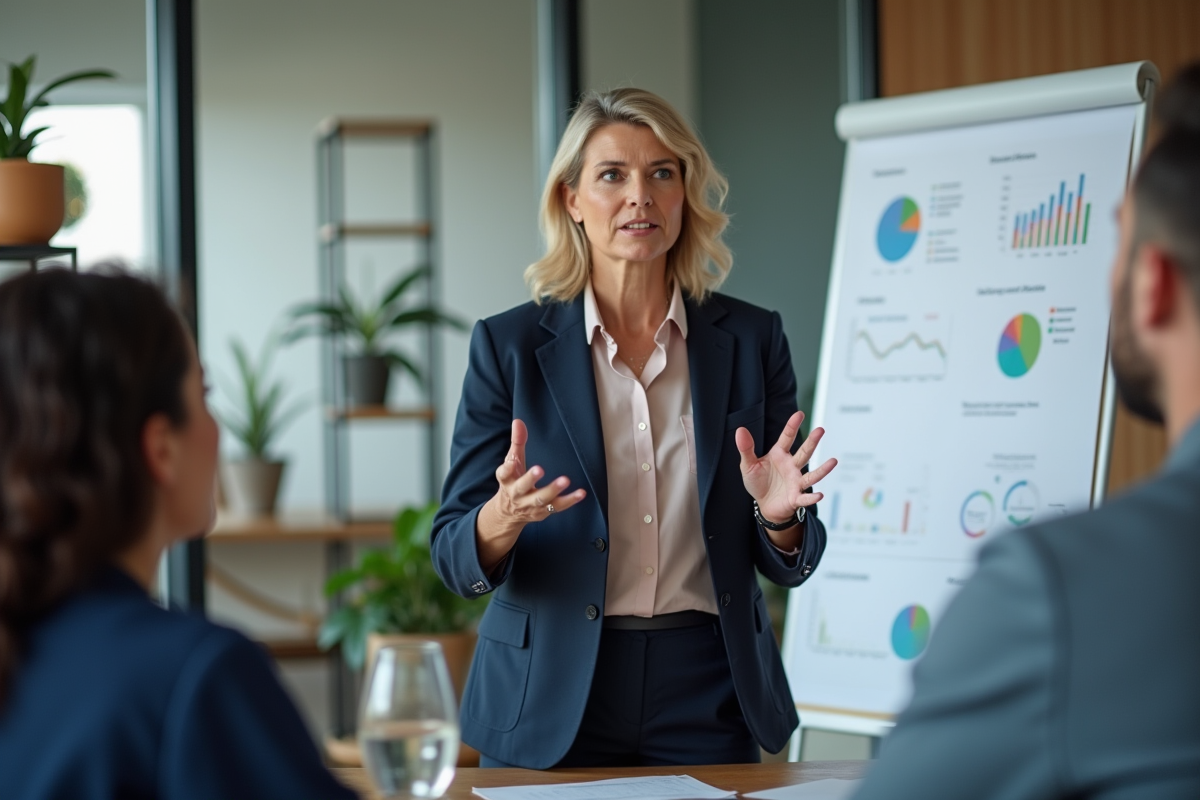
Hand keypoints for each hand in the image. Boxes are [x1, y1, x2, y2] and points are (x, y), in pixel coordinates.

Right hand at [476, 419, 586, 571]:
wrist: (509, 512)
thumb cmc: (512, 481)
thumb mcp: (512, 461)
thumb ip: (517, 441)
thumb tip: (519, 421)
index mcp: (507, 480)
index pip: (503, 474)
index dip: (506, 469)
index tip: (511, 463)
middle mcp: (516, 494)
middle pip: (522, 487)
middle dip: (530, 479)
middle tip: (540, 469)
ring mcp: (530, 505)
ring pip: (541, 499)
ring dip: (553, 490)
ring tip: (565, 480)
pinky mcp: (542, 512)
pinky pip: (557, 507)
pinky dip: (569, 500)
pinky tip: (581, 493)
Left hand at [735, 411, 836, 527]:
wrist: (764, 505)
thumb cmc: (758, 482)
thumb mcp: (748, 465)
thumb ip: (746, 448)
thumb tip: (740, 430)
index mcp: (779, 455)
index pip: (787, 438)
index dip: (792, 426)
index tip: (800, 414)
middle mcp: (791, 466)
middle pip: (804, 453)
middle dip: (812, 442)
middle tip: (821, 429)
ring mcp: (796, 481)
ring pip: (811, 475)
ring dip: (822, 469)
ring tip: (833, 461)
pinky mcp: (795, 497)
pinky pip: (805, 498)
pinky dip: (812, 498)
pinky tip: (819, 495)